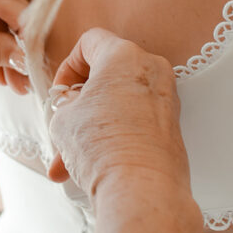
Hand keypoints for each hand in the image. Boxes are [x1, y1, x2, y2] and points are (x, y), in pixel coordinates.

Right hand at [48, 28, 192, 203]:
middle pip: (106, 75)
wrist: (141, 191)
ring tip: (68, 161)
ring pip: (119, 102)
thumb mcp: (63, 117)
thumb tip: (73, 105)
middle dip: (79, 103)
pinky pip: (135, 121)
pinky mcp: (172, 125)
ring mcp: (166, 98)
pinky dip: (114, 136)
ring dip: (92, 126)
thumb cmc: (103, 147)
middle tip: (63, 125)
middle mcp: (151, 69)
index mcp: (124, 55)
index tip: (60, 94)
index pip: (90, 42)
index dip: (67, 67)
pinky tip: (90, 164)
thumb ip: (66, 101)